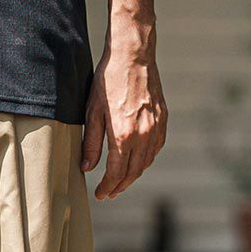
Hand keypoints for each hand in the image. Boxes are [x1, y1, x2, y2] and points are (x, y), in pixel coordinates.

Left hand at [81, 43, 167, 199]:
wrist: (133, 56)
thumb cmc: (108, 81)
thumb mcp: (92, 112)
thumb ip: (91, 142)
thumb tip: (87, 167)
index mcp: (124, 135)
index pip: (117, 173)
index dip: (108, 187)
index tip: (100, 194)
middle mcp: (143, 135)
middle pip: (133, 172)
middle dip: (120, 186)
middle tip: (109, 193)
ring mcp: (156, 128)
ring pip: (146, 162)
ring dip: (133, 175)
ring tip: (120, 180)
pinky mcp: (163, 119)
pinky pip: (156, 148)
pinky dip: (146, 159)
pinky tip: (137, 160)